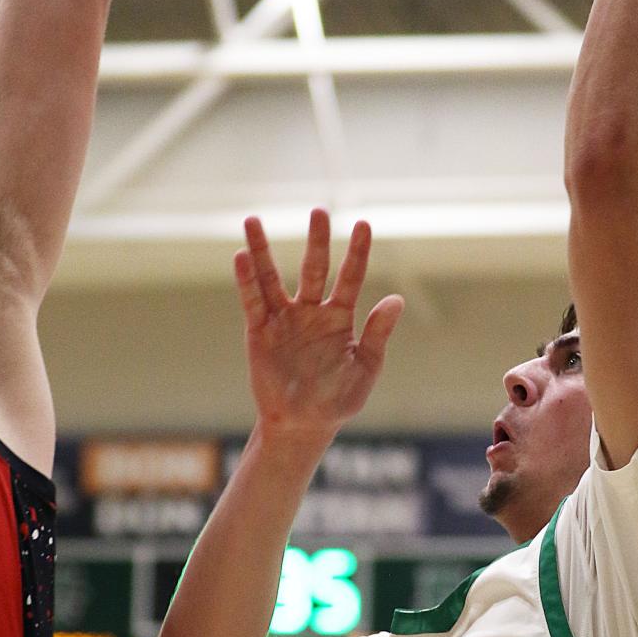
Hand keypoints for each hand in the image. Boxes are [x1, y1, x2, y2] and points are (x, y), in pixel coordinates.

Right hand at [234, 209, 403, 442]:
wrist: (304, 425)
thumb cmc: (338, 399)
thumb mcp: (365, 367)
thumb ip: (378, 334)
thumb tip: (396, 300)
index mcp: (340, 317)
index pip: (350, 276)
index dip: (357, 251)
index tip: (364, 224)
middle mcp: (311, 311)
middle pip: (314, 267)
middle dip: (317, 241)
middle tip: (319, 212)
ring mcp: (284, 319)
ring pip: (272, 277)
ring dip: (262, 250)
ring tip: (252, 220)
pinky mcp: (260, 332)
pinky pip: (253, 302)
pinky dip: (246, 280)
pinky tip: (241, 257)